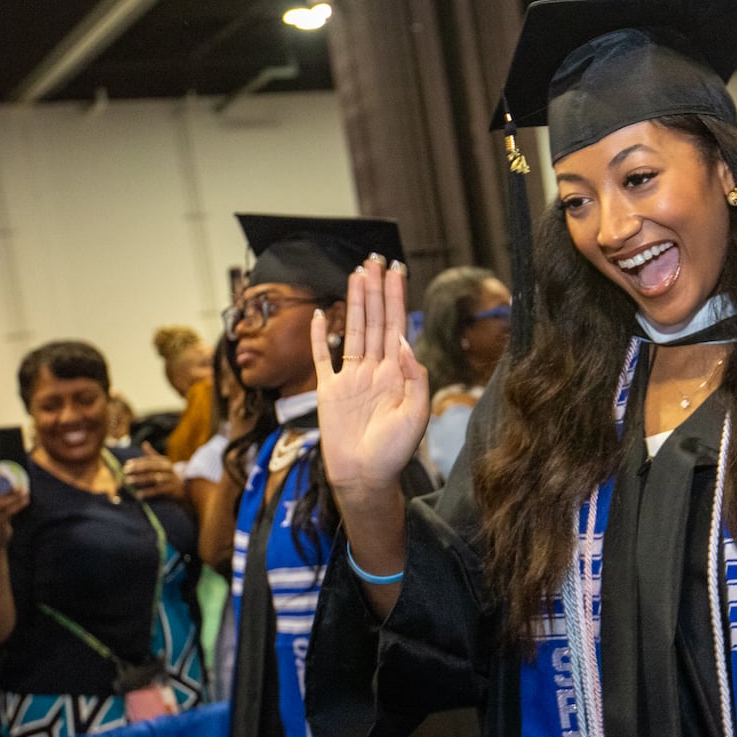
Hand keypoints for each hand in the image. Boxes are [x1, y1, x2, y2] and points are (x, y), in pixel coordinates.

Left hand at [123, 442, 184, 501]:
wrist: (182, 489)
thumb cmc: (167, 476)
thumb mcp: (161, 465)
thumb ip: (151, 456)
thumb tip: (144, 443)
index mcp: (164, 461)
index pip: (149, 460)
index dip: (137, 462)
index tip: (126, 465)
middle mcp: (168, 468)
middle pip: (151, 467)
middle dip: (137, 469)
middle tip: (124, 472)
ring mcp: (170, 479)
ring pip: (153, 478)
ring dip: (139, 480)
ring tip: (128, 482)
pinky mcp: (171, 489)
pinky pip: (158, 490)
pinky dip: (148, 492)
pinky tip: (138, 494)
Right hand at [310, 257, 428, 501]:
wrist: (365, 477)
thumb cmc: (394, 452)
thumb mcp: (416, 414)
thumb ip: (414, 376)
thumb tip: (402, 341)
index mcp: (397, 373)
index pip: (396, 325)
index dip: (396, 297)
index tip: (396, 271)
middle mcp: (374, 370)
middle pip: (375, 320)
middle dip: (376, 289)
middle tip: (375, 259)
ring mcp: (350, 378)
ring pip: (353, 330)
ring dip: (354, 302)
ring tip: (356, 274)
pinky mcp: (329, 391)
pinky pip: (323, 358)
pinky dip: (320, 337)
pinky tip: (321, 314)